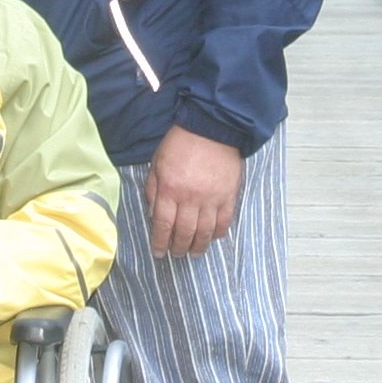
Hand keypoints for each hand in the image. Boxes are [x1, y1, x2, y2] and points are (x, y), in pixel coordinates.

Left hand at [146, 126, 243, 256]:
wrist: (212, 128)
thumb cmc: (180, 144)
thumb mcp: (157, 163)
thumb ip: (153, 189)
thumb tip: (152, 213)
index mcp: (169, 189)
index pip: (162, 224)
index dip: (159, 242)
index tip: (158, 253)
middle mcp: (190, 198)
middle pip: (184, 232)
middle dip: (179, 248)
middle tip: (177, 255)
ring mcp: (212, 199)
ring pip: (205, 232)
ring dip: (199, 246)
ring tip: (194, 253)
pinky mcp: (228, 196)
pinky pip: (225, 221)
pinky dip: (219, 233)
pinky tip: (213, 238)